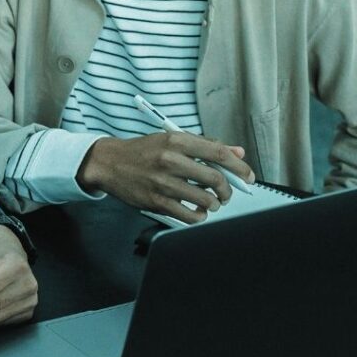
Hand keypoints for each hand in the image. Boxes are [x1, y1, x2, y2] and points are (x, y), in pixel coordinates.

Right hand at [77, 132, 254, 223]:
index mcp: (176, 141)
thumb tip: (237, 152)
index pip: (218, 153)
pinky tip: (196, 211)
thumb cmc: (142, 151)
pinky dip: (198, 216)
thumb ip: (204, 145)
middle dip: (228, 190)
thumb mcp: (171, 140)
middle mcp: (169, 160)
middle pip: (215, 178)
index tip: (248, 176)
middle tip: (226, 193)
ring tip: (210, 202)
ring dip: (214, 204)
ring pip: (205, 199)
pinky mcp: (156, 201)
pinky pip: (189, 215)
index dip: (239, 167)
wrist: (109, 163)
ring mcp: (162, 182)